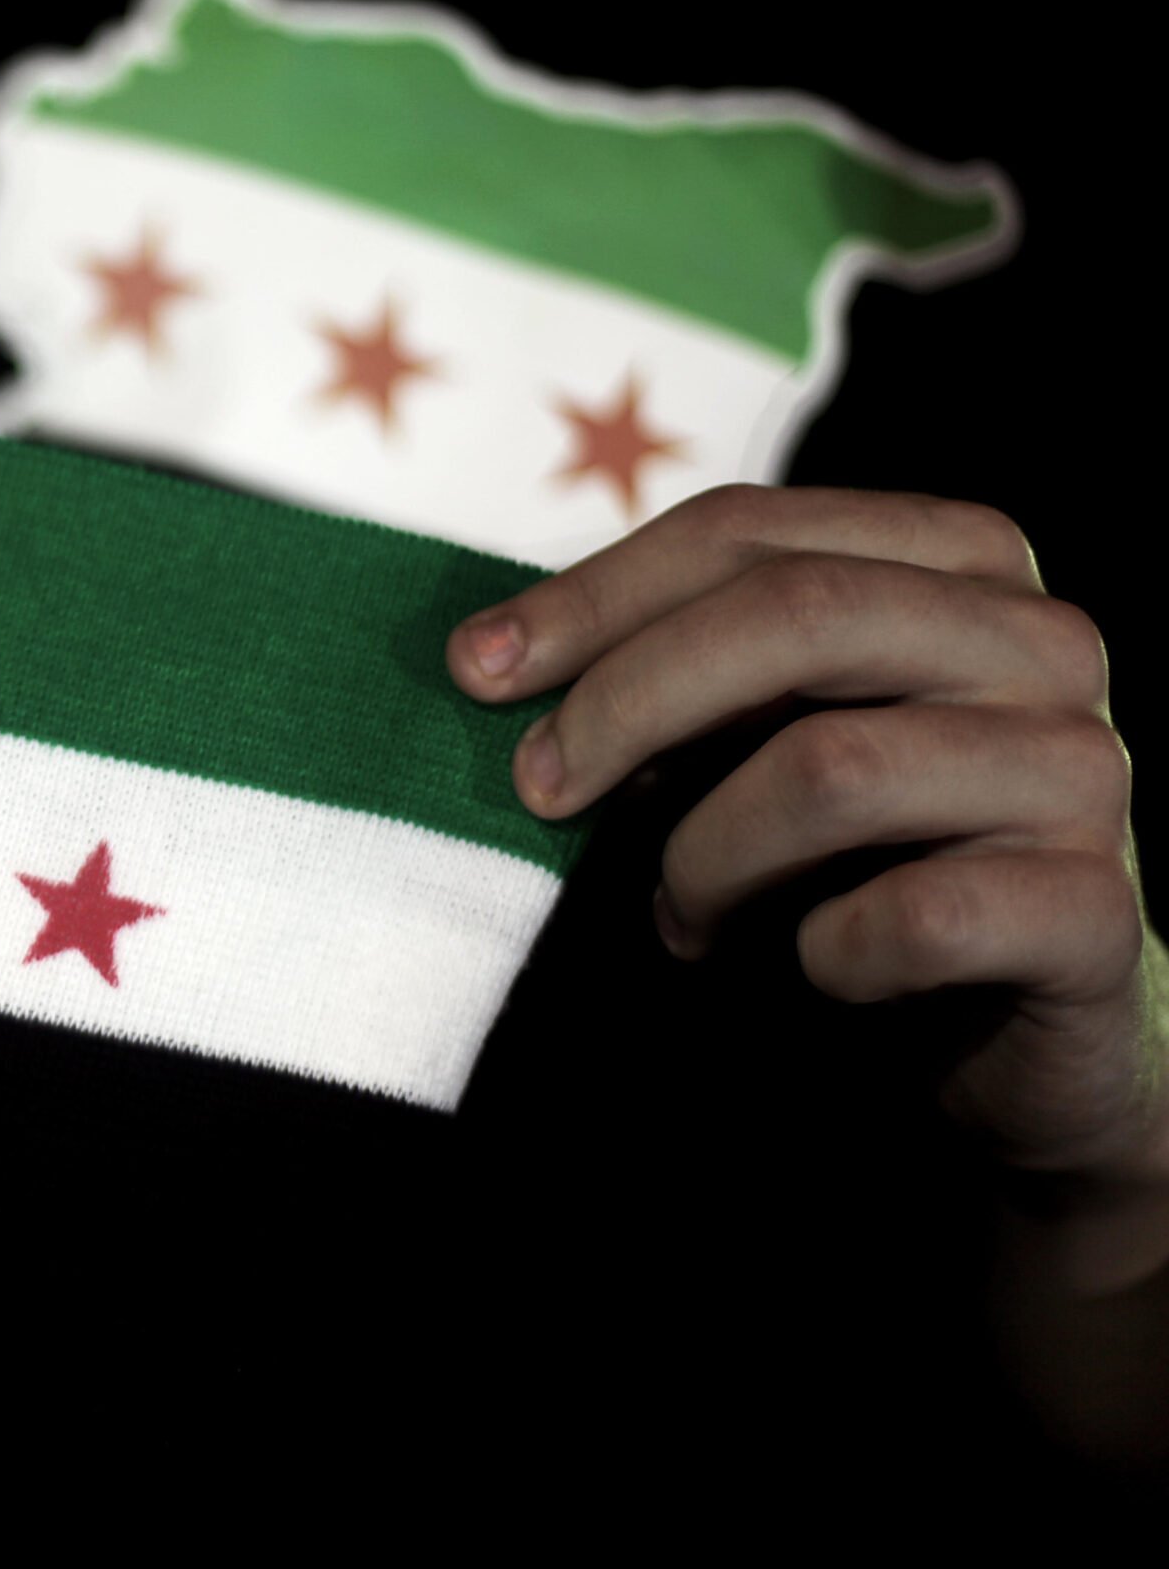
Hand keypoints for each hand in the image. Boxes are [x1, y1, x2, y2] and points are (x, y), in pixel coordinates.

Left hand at [446, 485, 1168, 1293]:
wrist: (1019, 1037)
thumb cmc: (856, 860)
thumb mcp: (759, 740)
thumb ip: (671, 679)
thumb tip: (489, 658)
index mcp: (958, 562)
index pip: (748, 531)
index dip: (593, 596)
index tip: (474, 672)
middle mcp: (1042, 642)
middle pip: (795, 613)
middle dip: (629, 699)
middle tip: (537, 790)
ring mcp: (1084, 772)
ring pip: (834, 767)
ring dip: (709, 856)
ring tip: (681, 914)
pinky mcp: (1094, 913)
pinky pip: (910, 917)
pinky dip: (819, 953)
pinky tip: (808, 968)